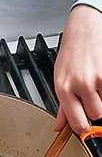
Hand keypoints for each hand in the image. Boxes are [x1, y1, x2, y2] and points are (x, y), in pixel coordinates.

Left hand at [54, 5, 101, 133]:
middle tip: (89, 96)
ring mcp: (98, 78)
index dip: (82, 127)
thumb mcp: (60, 81)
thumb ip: (62, 107)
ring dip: (101, 98)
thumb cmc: (71, 54)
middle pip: (95, 115)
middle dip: (93, 109)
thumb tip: (59, 127)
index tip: (84, 125)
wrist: (85, 30)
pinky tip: (100, 78)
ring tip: (94, 84)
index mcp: (64, 89)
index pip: (77, 122)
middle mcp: (81, 84)